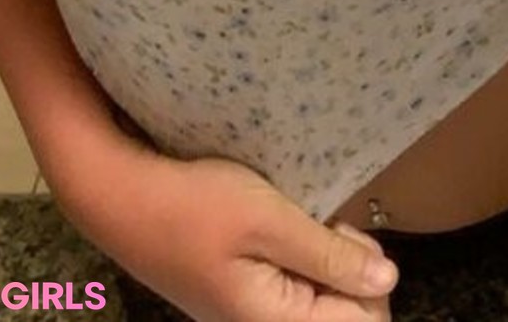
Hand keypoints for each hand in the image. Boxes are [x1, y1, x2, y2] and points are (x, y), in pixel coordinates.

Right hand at [67, 144, 397, 321]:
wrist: (120, 196)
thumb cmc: (194, 205)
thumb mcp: (269, 220)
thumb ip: (329, 254)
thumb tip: (387, 279)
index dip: (370, 277)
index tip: (344, 228)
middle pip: (344, 315)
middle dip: (350, 268)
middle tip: (326, 217)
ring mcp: (247, 312)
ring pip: (317, 298)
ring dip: (323, 258)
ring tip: (304, 215)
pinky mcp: (236, 293)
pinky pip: (290, 286)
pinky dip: (297, 255)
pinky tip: (282, 221)